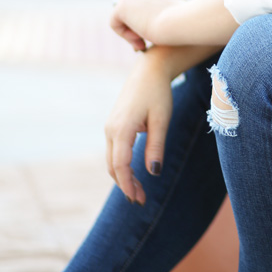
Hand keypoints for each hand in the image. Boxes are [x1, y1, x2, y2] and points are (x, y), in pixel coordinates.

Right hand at [104, 50, 173, 203]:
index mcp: (122, 128)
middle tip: (141, 201)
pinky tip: (134, 174)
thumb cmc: (158, 93)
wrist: (149, 70)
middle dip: (125, 185)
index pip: (120, 165)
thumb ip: (156, 147)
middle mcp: (111, 129)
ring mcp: (110, 127)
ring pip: (112, 160)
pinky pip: (114, 151)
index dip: (128, 185)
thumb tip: (152, 173)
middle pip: (113, 166)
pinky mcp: (113, 126)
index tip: (137, 199)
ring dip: (123, 177)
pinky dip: (122, 166)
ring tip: (140, 191)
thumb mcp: (161, 120)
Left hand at [110, 0, 185, 51]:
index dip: (147, 13)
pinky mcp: (121, 6)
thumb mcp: (179, 10)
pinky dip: (125, 35)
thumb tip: (160, 18)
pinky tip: (140, 41)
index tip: (156, 27)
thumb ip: (167, 9)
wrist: (179, 21)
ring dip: (133, 29)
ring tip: (144, 42)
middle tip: (148, 38)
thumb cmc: (186, 20)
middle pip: (132, 4)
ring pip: (123, 15)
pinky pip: (115, 23)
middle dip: (138, 21)